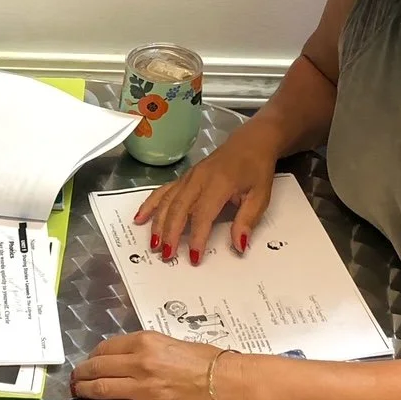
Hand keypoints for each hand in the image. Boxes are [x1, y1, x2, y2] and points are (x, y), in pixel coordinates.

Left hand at [70, 332, 235, 399]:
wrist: (232, 385)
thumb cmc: (211, 362)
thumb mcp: (175, 344)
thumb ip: (149, 350)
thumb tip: (130, 359)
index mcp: (146, 342)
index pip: (106, 349)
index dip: (93, 358)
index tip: (90, 363)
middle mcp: (139, 363)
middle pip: (98, 368)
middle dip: (82, 374)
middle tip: (76, 379)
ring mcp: (143, 389)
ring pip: (101, 389)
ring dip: (84, 391)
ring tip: (77, 393)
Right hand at [133, 121, 283, 264]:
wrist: (251, 143)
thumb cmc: (256, 169)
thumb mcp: (261, 196)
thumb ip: (247, 221)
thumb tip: (238, 245)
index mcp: (220, 183)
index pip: (203, 213)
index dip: (197, 237)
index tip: (194, 257)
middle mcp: (199, 178)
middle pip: (179, 208)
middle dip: (170, 233)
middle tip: (167, 255)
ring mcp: (188, 177)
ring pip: (167, 201)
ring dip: (158, 223)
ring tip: (153, 244)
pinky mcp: (183, 177)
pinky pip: (162, 191)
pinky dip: (149, 204)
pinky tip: (140, 218)